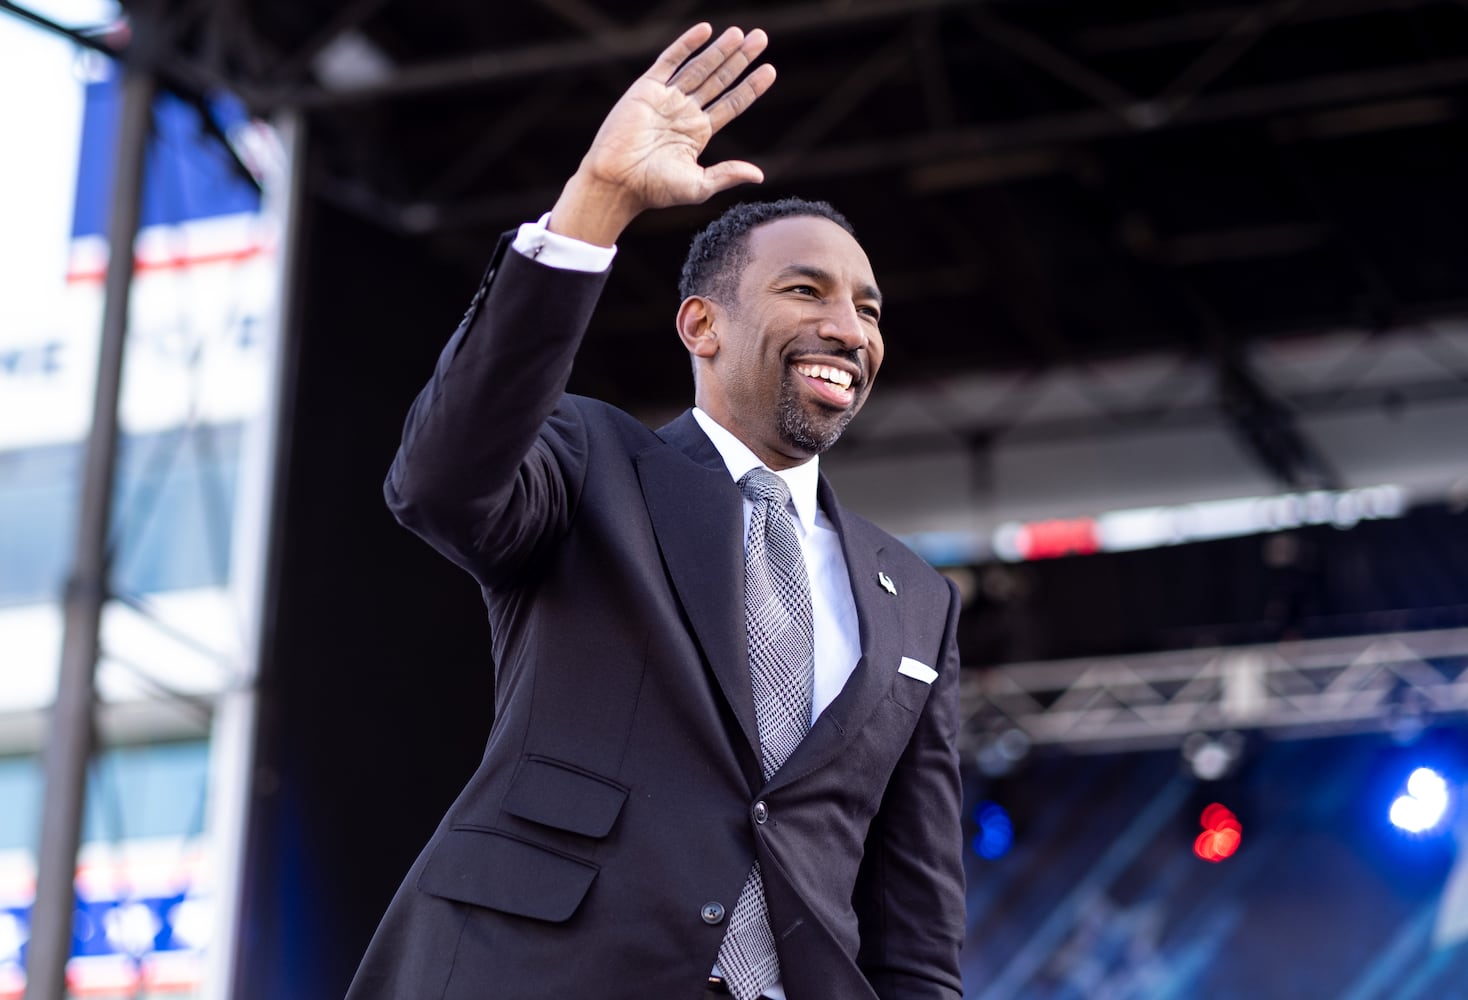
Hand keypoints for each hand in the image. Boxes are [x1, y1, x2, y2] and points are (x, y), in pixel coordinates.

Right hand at [549, 24, 775, 245]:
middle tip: (762, 38)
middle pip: (719, 79)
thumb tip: (759, 176)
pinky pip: (670, 61)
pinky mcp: (647, 88)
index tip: (770, 70)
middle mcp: (685, 112)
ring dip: (720, 49)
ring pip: (699, 67)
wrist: (616, 181)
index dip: (750, 87)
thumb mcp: (698, 185)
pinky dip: (687, 44)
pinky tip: (705, 30)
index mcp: (698, 133)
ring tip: (741, 33)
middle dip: (740, 59)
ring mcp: (667, 98)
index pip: (731, 104)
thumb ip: (727, 175)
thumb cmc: (653, 189)